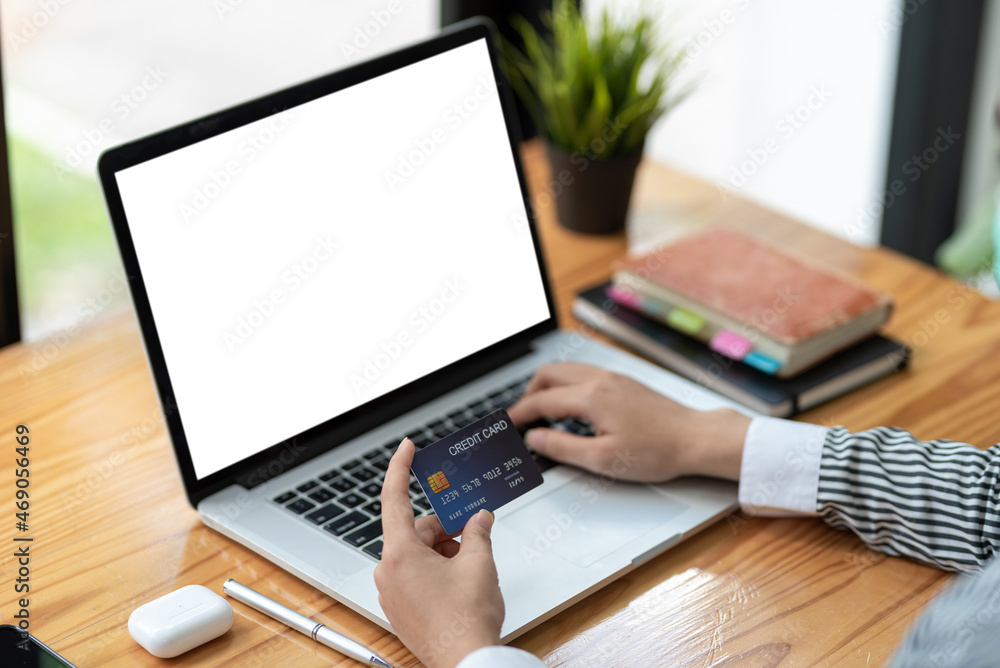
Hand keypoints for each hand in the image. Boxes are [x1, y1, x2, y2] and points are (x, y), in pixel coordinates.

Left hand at [374, 439, 504, 667]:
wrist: (468, 662)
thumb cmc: (467, 620)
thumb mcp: (480, 563)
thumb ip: (478, 532)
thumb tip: (479, 519)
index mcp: (400, 554)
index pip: (394, 499)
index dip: (400, 468)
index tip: (407, 448)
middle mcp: (389, 572)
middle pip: (415, 531)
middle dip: (444, 526)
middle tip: (472, 526)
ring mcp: (393, 594)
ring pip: (417, 555)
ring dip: (444, 550)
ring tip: (473, 559)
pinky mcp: (402, 611)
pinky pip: (416, 577)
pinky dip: (437, 569)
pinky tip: (462, 576)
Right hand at [507, 362, 749, 481]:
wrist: (696, 438)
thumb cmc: (656, 451)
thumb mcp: (603, 460)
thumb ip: (563, 447)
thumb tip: (535, 439)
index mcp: (591, 397)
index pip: (541, 400)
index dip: (519, 414)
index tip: (507, 425)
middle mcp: (600, 379)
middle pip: (549, 374)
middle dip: (528, 393)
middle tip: (521, 417)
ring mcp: (614, 377)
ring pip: (567, 369)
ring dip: (547, 386)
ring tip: (541, 410)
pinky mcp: (624, 381)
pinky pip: (584, 372)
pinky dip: (566, 384)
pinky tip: (571, 405)